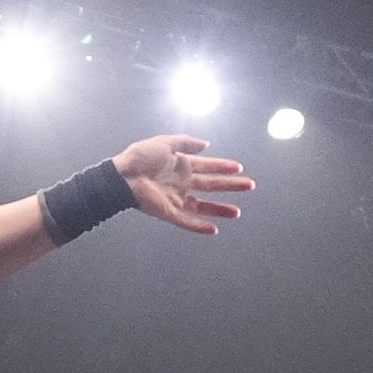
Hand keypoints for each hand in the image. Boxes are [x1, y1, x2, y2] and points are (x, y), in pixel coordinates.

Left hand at [110, 135, 253, 234]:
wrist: (122, 175)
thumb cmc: (140, 157)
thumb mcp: (165, 143)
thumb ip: (185, 142)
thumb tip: (206, 144)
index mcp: (182, 165)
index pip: (208, 166)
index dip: (223, 166)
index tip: (240, 168)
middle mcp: (182, 183)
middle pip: (211, 185)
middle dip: (230, 186)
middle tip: (249, 186)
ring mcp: (176, 198)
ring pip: (203, 206)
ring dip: (220, 209)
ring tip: (237, 212)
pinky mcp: (168, 212)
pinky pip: (186, 221)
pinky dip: (199, 226)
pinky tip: (213, 229)